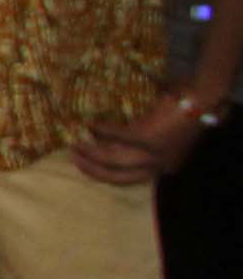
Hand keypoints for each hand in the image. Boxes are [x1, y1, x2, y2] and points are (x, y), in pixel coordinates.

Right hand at [72, 90, 211, 185]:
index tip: (86, 166)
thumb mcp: (167, 136)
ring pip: (113, 160)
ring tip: (76, 145)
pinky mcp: (149, 137)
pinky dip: (103, 130)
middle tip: (74, 159)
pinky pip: (118, 136)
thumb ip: (145, 143)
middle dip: (92, 169)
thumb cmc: (186, 114)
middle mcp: (158, 165)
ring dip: (91, 153)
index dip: (103, 173)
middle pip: (116, 176)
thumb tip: (111, 140)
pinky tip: (91, 124)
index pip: (128, 178)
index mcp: (164, 166)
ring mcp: (154, 153)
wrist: (204, 100)